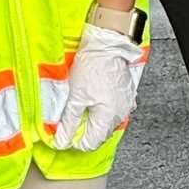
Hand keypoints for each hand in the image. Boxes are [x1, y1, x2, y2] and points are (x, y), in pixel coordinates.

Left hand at [53, 22, 145, 151]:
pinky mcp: (127, 95)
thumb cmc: (91, 68)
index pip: (91, 144)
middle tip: (72, 114)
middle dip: (84, 128)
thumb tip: (61, 142)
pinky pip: (114, 110)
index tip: (65, 129)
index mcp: (109, 118)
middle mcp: (121, 114)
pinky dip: (103, 108)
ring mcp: (127, 105)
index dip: (75, 139)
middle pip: (100, 134)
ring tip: (83, 103)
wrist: (107, 45)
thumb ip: (68, 123)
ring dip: (94, 118)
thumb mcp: (74, 97)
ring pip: (107, 122)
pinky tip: (95, 97)